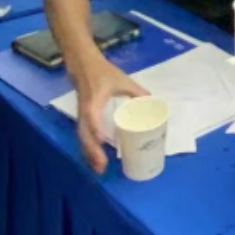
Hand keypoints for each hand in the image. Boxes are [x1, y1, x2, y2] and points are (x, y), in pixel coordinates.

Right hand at [69, 55, 148, 173]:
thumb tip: (152, 104)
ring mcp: (82, 116)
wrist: (83, 65)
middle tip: (103, 167)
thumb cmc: (103, 73)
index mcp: (94, 101)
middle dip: (92, 152)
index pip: (92, 117)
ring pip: (82, 138)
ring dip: (89, 154)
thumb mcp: (122, 80)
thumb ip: (137, 91)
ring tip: (99, 169)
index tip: (103, 142)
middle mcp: (85, 112)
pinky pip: (83, 136)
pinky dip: (88, 148)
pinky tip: (95, 159)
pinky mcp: (82, 118)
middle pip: (85, 135)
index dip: (96, 129)